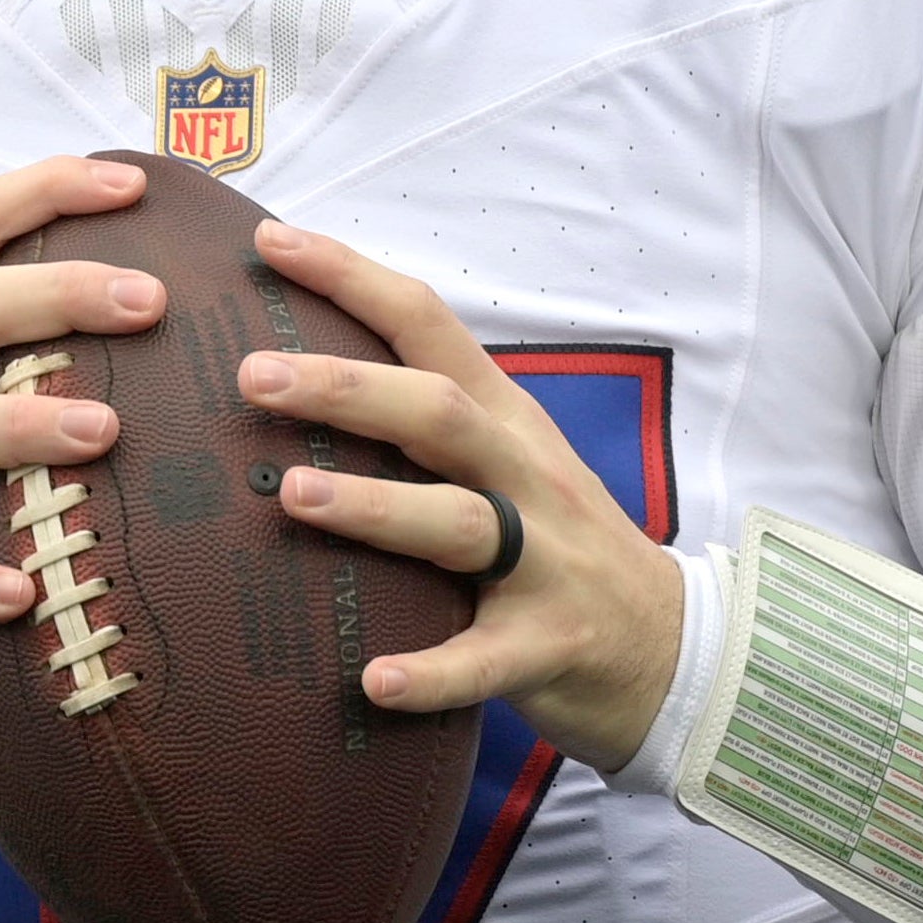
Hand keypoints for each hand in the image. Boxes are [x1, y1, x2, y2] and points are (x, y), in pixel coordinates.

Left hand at [227, 218, 685, 774]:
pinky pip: (485, 661)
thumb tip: (293, 374)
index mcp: (505, 419)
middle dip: (346, 388)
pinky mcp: (550, 646)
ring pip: (458, 522)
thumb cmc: (554, 541)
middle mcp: (526, 476)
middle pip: (438, 413)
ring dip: (375, 506)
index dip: (354, 277)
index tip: (271, 240)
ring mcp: (545, 562)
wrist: (670, 644)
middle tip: (252, 375)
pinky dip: (433, 672)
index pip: (429, 325)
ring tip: (292, 495)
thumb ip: (423, 418)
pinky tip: (373, 682)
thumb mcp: (506, 459)